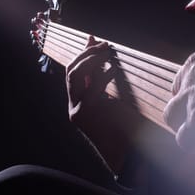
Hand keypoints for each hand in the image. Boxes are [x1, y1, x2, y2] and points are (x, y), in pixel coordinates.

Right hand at [66, 36, 140, 173]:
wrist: (124, 154)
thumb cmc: (121, 128)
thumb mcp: (110, 100)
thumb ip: (102, 80)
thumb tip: (103, 58)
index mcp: (77, 101)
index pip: (72, 71)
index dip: (82, 53)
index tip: (94, 39)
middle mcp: (73, 105)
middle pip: (71, 71)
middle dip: (86, 54)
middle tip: (104, 45)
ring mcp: (76, 110)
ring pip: (75, 76)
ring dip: (91, 61)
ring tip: (107, 54)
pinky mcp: (84, 115)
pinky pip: (91, 89)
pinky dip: (102, 76)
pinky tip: (113, 70)